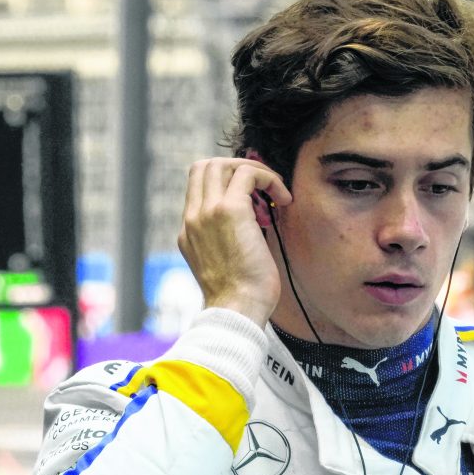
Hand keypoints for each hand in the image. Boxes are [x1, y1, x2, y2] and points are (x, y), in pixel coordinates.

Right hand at [176, 157, 292, 324]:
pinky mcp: (229, 211)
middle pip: (205, 166)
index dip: (226, 180)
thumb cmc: (241, 297)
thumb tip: (252, 223)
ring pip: (222, 163)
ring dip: (255, 170)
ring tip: (276, 192)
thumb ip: (227, 240)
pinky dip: (269, 179)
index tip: (252, 195)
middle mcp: (193, 217)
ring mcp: (208, 212)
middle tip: (264, 187)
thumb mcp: (224, 264)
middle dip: (238, 168)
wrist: (237, 310)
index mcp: (189, 230)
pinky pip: (248, 174)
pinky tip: (284, 199)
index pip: (197, 185)